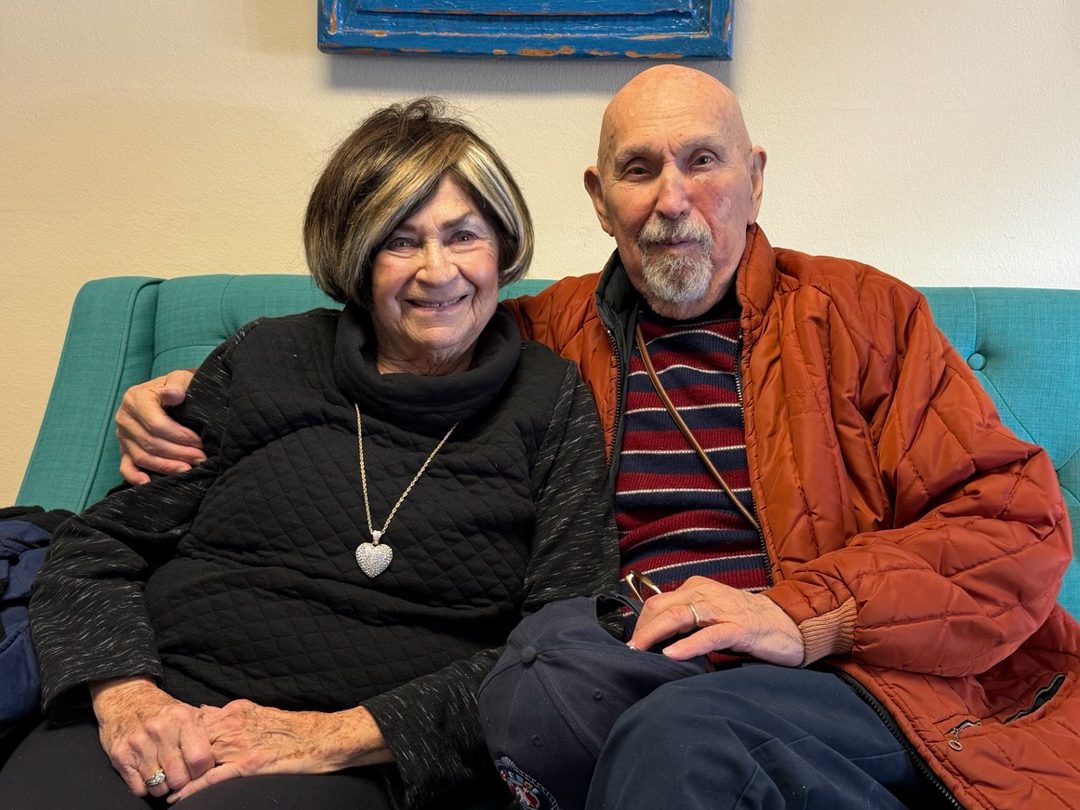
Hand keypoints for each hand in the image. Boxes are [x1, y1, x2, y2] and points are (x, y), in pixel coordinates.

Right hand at [90, 677, 213, 798]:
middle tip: (181, 773)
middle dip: (183, 781)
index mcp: (184, 719)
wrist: (126, 700)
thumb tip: (224, 756)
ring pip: (159, 787)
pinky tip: (148, 773)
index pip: (200, 759)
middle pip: (180, 778)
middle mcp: (161, 731)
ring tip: (164, 772)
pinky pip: (139, 789)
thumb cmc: (164, 712)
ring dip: (164, 786)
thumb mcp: (189, 713)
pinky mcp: (120, 756)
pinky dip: (145, 787)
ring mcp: (139, 744)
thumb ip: (206, 733)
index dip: (203, 771)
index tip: (200, 770)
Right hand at [116, 370, 203, 482]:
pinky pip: (125, 467)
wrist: (170, 392)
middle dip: (178, 453)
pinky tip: (150, 483)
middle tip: (200, 458)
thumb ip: (177, 383)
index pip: (156, 424)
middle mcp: (124, 418)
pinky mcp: (124, 450)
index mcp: (135, 398)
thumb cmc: (178, 387)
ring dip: (166, 466)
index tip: (200, 442)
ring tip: (188, 469)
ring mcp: (122, 436)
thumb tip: (174, 394)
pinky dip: (135, 477)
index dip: (179, 436)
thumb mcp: (180, 378)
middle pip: (150, 442)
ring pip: (142, 457)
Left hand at [168, 701, 390, 802]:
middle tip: (149, 770)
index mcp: (234, 713)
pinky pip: (214, 779)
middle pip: (189, 741)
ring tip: (156, 788)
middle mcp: (233, 727)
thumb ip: (228, 712)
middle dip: (168, 756)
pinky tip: (179, 799)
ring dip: (175, 775)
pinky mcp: (250, 765)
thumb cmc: (291, 727)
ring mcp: (241, 746)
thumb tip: (201, 711)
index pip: (192, 723)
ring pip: (197, 760)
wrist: (321, 737)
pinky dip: (194, 789)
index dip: (172, 737)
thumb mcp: (256, 711)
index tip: (155, 746)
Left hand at [628, 576, 803, 666]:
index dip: (640, 624)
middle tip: (630, 652)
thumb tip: (654, 638)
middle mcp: (705, 593)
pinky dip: (688, 645)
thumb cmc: (745, 622)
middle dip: (641, 630)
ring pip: (679, 617)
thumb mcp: (710, 614)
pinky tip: (672, 655)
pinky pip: (708, 636)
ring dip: (654, 634)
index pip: (657, 603)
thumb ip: (686, 620)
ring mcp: (722, 610)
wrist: (788, 623)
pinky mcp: (739, 628)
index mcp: (696, 588)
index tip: (631, 644)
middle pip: (662, 607)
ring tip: (640, 650)